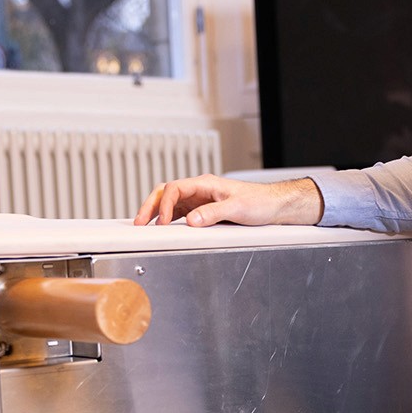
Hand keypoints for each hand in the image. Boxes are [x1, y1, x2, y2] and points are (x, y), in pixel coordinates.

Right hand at [132, 174, 324, 226]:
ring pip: (170, 202)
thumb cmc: (259, 202)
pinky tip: (162, 228)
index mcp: (205, 184)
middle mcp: (200, 189)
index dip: (164, 205)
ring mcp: (200, 199)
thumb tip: (190, 221)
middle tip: (138, 222)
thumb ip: (212, 214)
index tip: (160, 222)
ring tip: (144, 226)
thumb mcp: (237, 208)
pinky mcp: (203, 210)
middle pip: (166, 193)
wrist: (273, 205)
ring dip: (156, 213)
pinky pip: (179, 212)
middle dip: (150, 206)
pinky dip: (168, 219)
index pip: (174, 189)